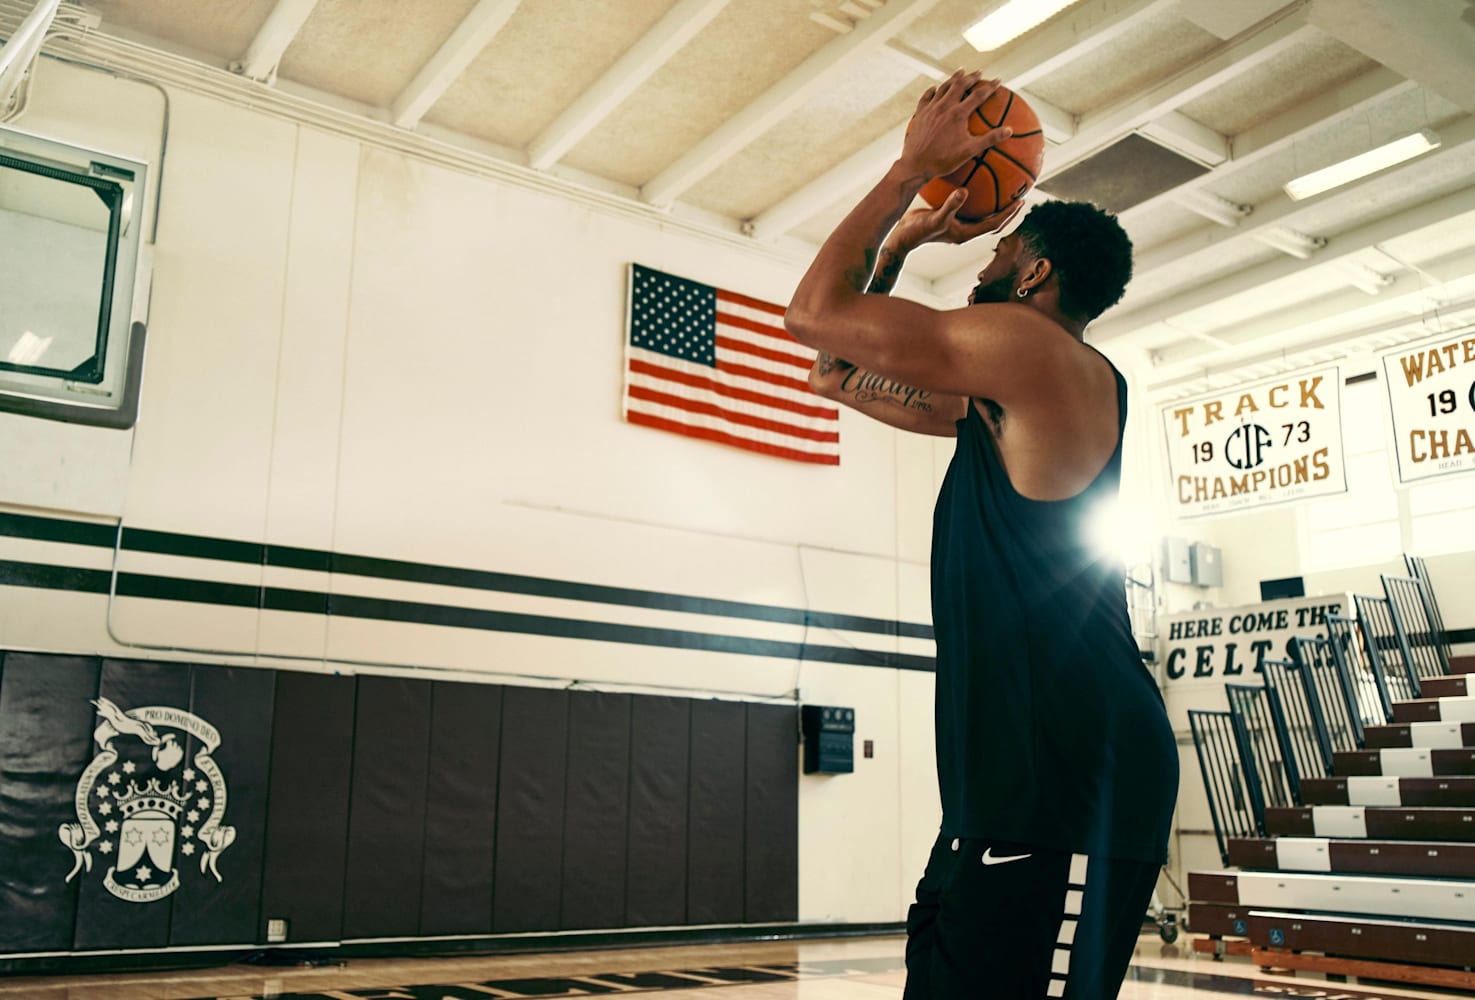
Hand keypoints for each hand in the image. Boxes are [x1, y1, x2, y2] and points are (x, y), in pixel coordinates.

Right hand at [891, 191, 1024, 248]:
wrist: (902, 236)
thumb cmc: (918, 231)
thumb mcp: (935, 218)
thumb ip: (950, 206)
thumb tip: (964, 191)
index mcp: (966, 234)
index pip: (994, 224)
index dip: (1009, 214)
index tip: (1021, 201)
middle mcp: (966, 230)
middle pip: (994, 221)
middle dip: (1008, 211)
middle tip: (1021, 196)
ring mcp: (958, 225)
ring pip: (983, 215)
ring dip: (995, 204)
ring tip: (1006, 189)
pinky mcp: (951, 218)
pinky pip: (968, 206)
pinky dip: (975, 196)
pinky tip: (974, 181)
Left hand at [899, 70, 1011, 180]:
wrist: (916, 165)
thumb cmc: (944, 160)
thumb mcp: (969, 151)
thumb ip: (990, 139)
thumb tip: (1009, 130)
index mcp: (958, 114)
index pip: (978, 95)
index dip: (990, 87)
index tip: (998, 80)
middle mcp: (944, 107)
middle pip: (960, 85)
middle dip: (971, 77)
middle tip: (979, 72)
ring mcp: (930, 109)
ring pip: (943, 87)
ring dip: (953, 79)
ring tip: (960, 72)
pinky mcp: (919, 115)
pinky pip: (926, 98)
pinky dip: (931, 91)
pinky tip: (934, 88)